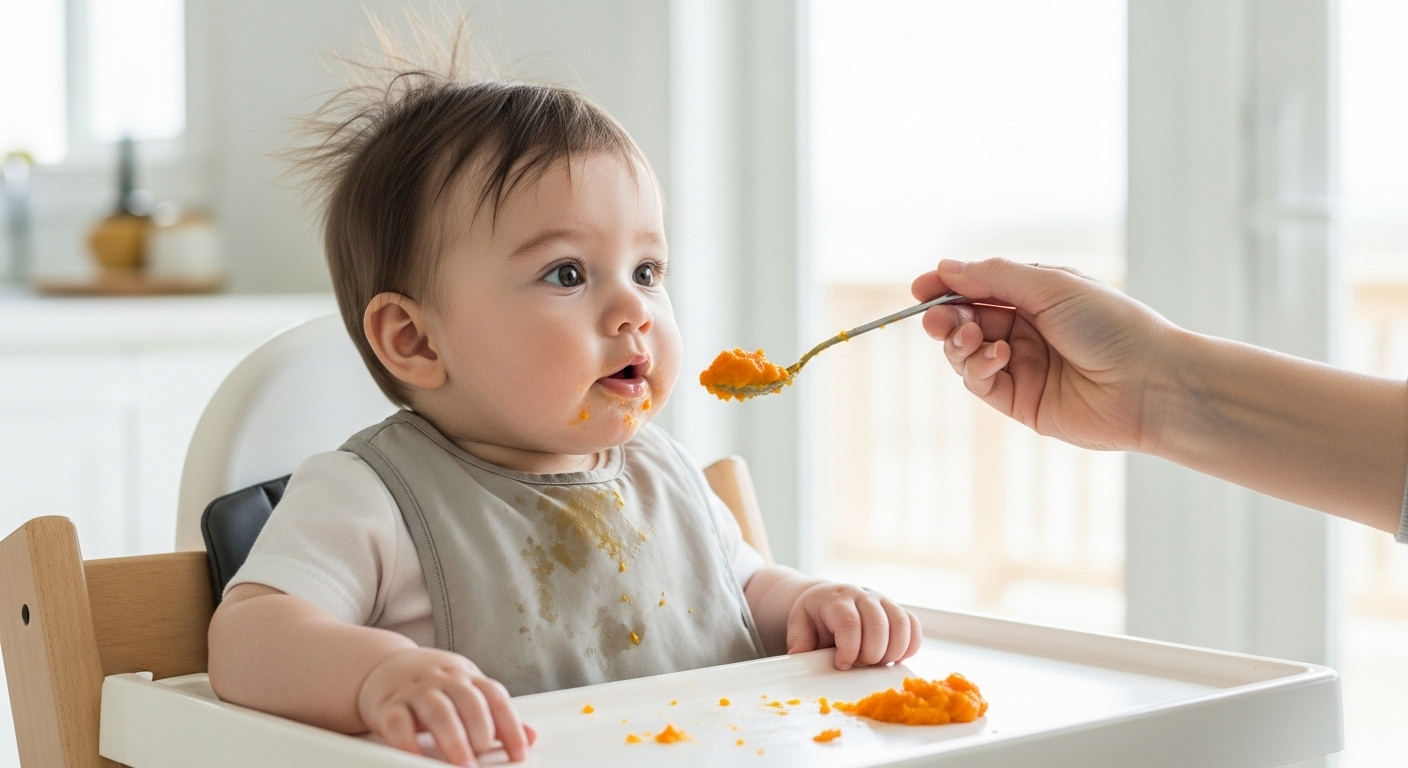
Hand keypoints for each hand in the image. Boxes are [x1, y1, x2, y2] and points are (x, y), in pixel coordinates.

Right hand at [357, 647, 534, 765]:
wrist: (383, 665)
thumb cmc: (433, 683)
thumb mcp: (467, 690)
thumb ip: (496, 714)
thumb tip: (531, 737)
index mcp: (467, 677)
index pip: (496, 698)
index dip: (511, 726)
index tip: (520, 753)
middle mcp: (444, 680)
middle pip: (469, 702)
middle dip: (481, 732)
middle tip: (485, 759)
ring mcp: (415, 691)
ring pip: (438, 711)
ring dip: (453, 739)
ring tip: (462, 764)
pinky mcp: (387, 705)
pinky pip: (397, 722)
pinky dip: (407, 742)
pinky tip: (417, 757)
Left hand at [785, 582, 922, 669]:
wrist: (827, 598)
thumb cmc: (814, 616)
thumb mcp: (799, 624)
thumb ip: (799, 639)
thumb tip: (799, 654)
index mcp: (836, 599)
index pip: (849, 623)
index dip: (849, 649)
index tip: (842, 664)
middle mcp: (862, 595)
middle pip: (879, 625)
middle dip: (871, 654)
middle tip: (859, 665)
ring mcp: (883, 600)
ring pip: (901, 625)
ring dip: (892, 653)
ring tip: (876, 663)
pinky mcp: (896, 610)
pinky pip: (913, 626)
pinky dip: (910, 646)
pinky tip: (895, 658)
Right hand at [911, 258, 1177, 452]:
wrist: (1150, 383)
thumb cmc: (1112, 325)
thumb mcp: (1050, 286)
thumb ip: (994, 277)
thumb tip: (945, 267)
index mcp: (1037, 296)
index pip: (979, 288)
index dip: (947, 287)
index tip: (921, 288)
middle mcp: (1026, 330)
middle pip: (966, 321)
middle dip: (946, 318)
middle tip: (935, 319)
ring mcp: (1022, 367)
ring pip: (967, 353)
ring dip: (960, 343)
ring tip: (970, 337)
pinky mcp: (1021, 402)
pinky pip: (981, 383)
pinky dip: (978, 367)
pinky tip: (998, 356)